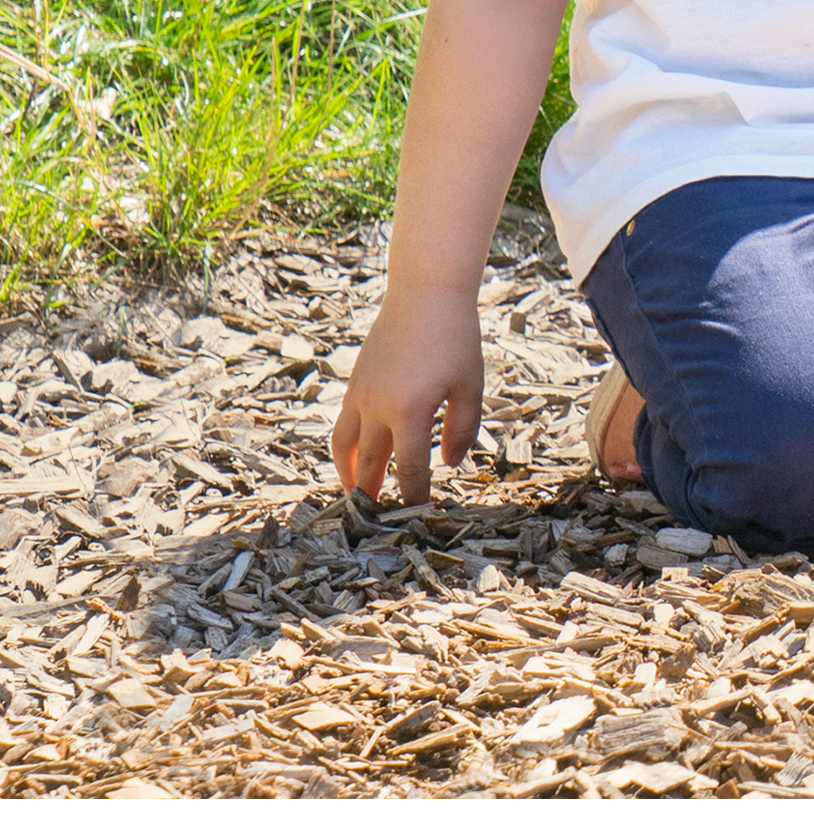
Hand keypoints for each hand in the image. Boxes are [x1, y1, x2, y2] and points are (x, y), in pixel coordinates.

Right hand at [331, 285, 484, 505]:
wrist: (425, 292)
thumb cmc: (455, 337)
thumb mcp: (470, 386)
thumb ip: (462, 430)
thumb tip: (450, 464)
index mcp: (410, 413)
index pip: (411, 469)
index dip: (415, 496)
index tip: (419, 515)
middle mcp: (378, 408)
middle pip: (372, 464)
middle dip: (375, 496)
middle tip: (377, 521)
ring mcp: (361, 394)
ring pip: (345, 447)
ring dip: (349, 474)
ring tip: (356, 495)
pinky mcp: (355, 381)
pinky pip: (342, 424)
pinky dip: (345, 447)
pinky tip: (356, 454)